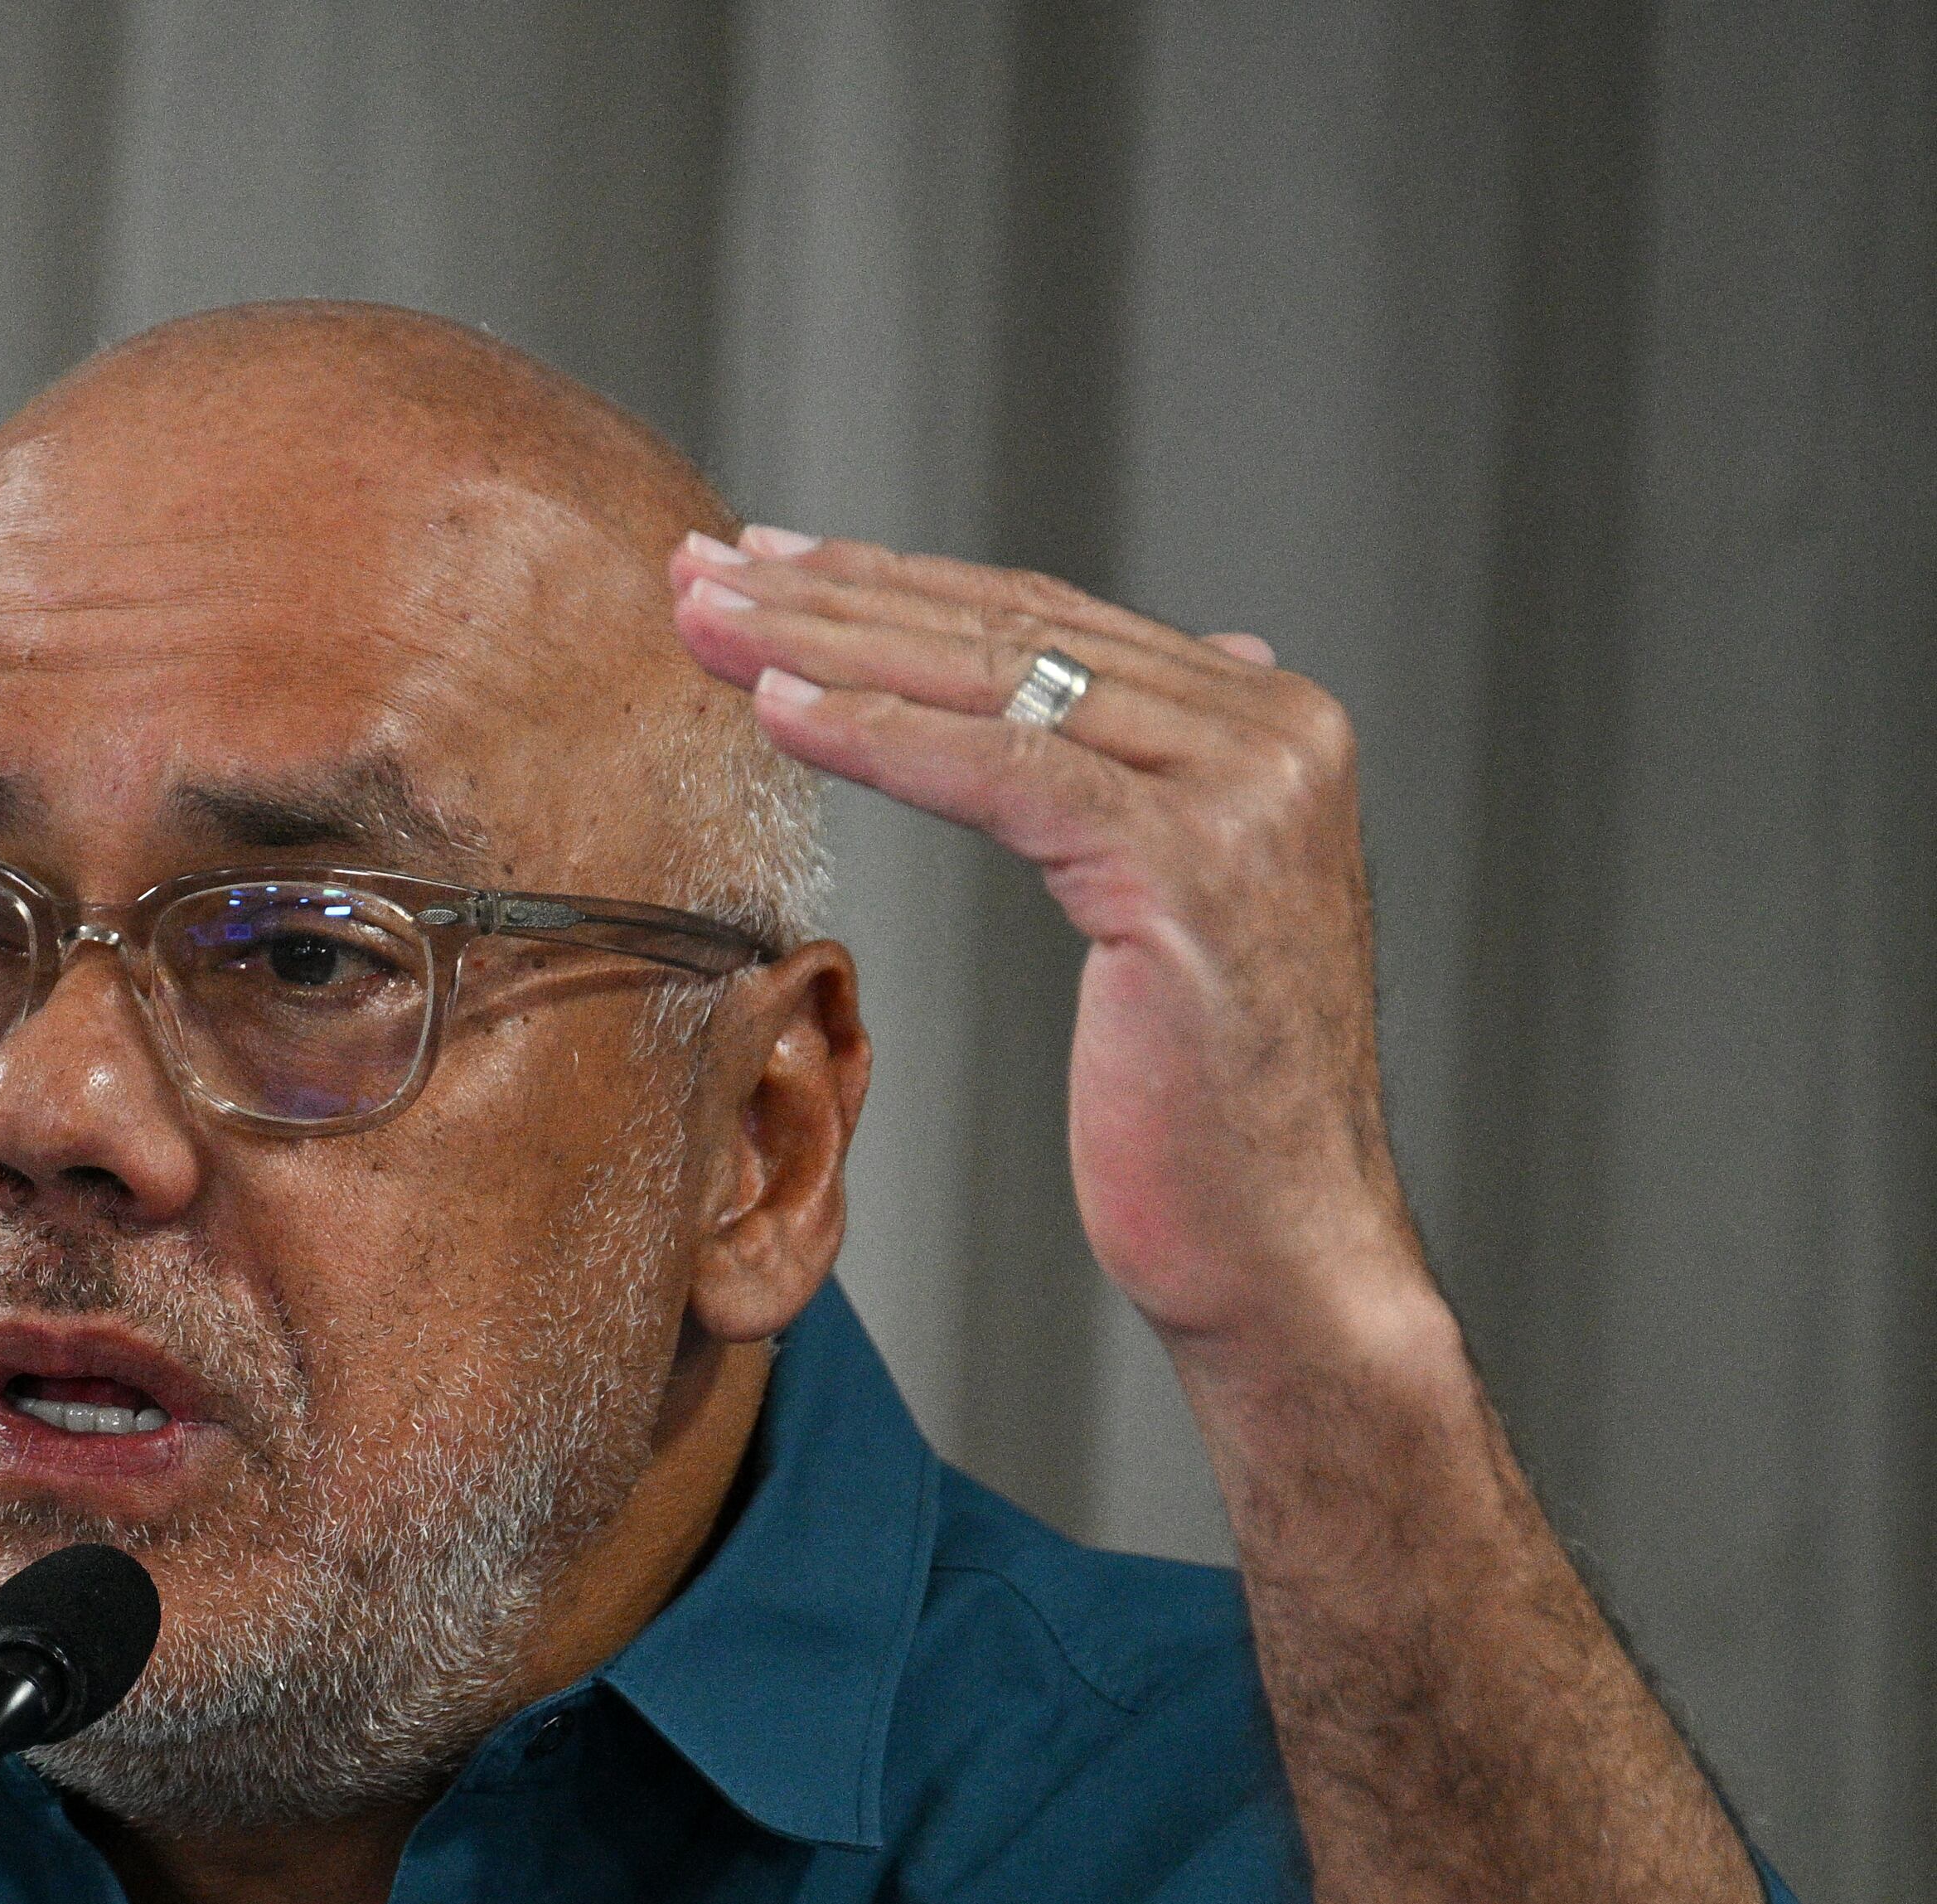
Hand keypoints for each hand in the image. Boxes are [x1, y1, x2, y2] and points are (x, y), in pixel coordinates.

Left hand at [662, 527, 1430, 1372]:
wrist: (1285, 1252)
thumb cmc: (1206, 1114)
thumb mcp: (1181, 912)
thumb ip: (1172, 784)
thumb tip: (1200, 663)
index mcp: (1270, 725)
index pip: (1044, 623)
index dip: (891, 587)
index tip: (764, 568)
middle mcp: (1275, 732)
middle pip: (1008, 632)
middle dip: (836, 595)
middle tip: (702, 568)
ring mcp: (1244, 793)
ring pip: (992, 683)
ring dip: (827, 644)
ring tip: (702, 618)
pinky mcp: (1189, 868)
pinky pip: (1001, 774)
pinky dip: (879, 735)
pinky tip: (774, 709)